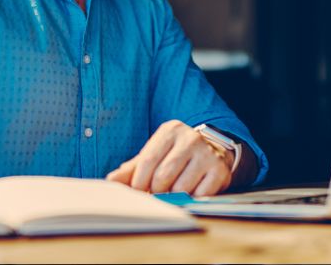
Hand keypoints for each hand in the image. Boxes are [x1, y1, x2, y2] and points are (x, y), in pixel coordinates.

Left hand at [106, 120, 233, 195]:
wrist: (212, 150)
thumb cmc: (176, 155)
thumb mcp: (155, 154)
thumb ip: (133, 168)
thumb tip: (111, 181)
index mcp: (170, 130)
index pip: (147, 161)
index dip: (139, 182)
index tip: (139, 192)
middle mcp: (190, 138)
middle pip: (163, 177)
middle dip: (156, 191)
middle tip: (158, 193)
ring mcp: (207, 153)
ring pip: (181, 188)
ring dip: (175, 196)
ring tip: (176, 189)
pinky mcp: (219, 170)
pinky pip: (199, 195)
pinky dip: (193, 199)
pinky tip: (193, 189)